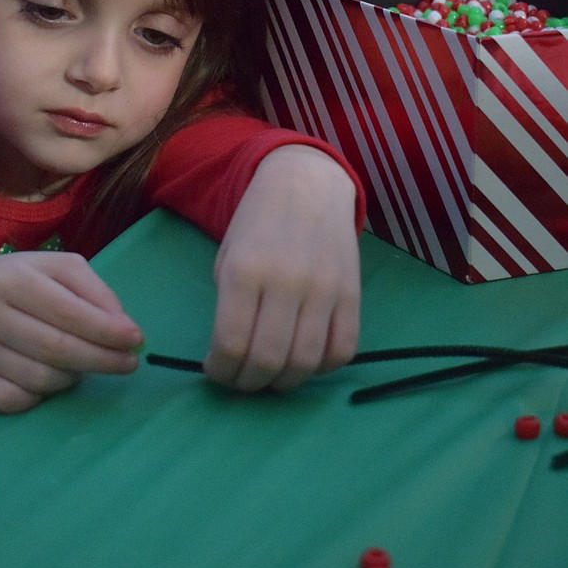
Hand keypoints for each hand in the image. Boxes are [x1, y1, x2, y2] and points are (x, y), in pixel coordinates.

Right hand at [0, 251, 142, 412]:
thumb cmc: (26, 281)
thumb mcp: (61, 269)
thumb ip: (96, 292)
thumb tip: (123, 328)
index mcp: (10, 279)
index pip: (67, 312)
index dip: (106, 330)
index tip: (136, 340)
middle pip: (56, 349)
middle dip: (101, 359)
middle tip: (129, 362)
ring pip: (41, 379)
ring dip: (74, 376)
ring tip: (85, 362)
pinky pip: (17, 400)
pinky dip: (43, 395)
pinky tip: (53, 378)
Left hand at [204, 145, 360, 391]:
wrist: (306, 185)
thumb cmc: (258, 224)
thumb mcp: (228, 257)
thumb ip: (229, 305)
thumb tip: (231, 357)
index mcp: (245, 270)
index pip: (231, 342)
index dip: (220, 370)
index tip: (216, 372)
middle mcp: (286, 281)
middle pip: (268, 359)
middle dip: (248, 382)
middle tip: (242, 381)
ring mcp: (324, 289)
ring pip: (306, 362)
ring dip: (284, 382)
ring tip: (271, 377)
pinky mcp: (353, 294)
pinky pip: (342, 350)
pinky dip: (323, 368)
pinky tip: (306, 361)